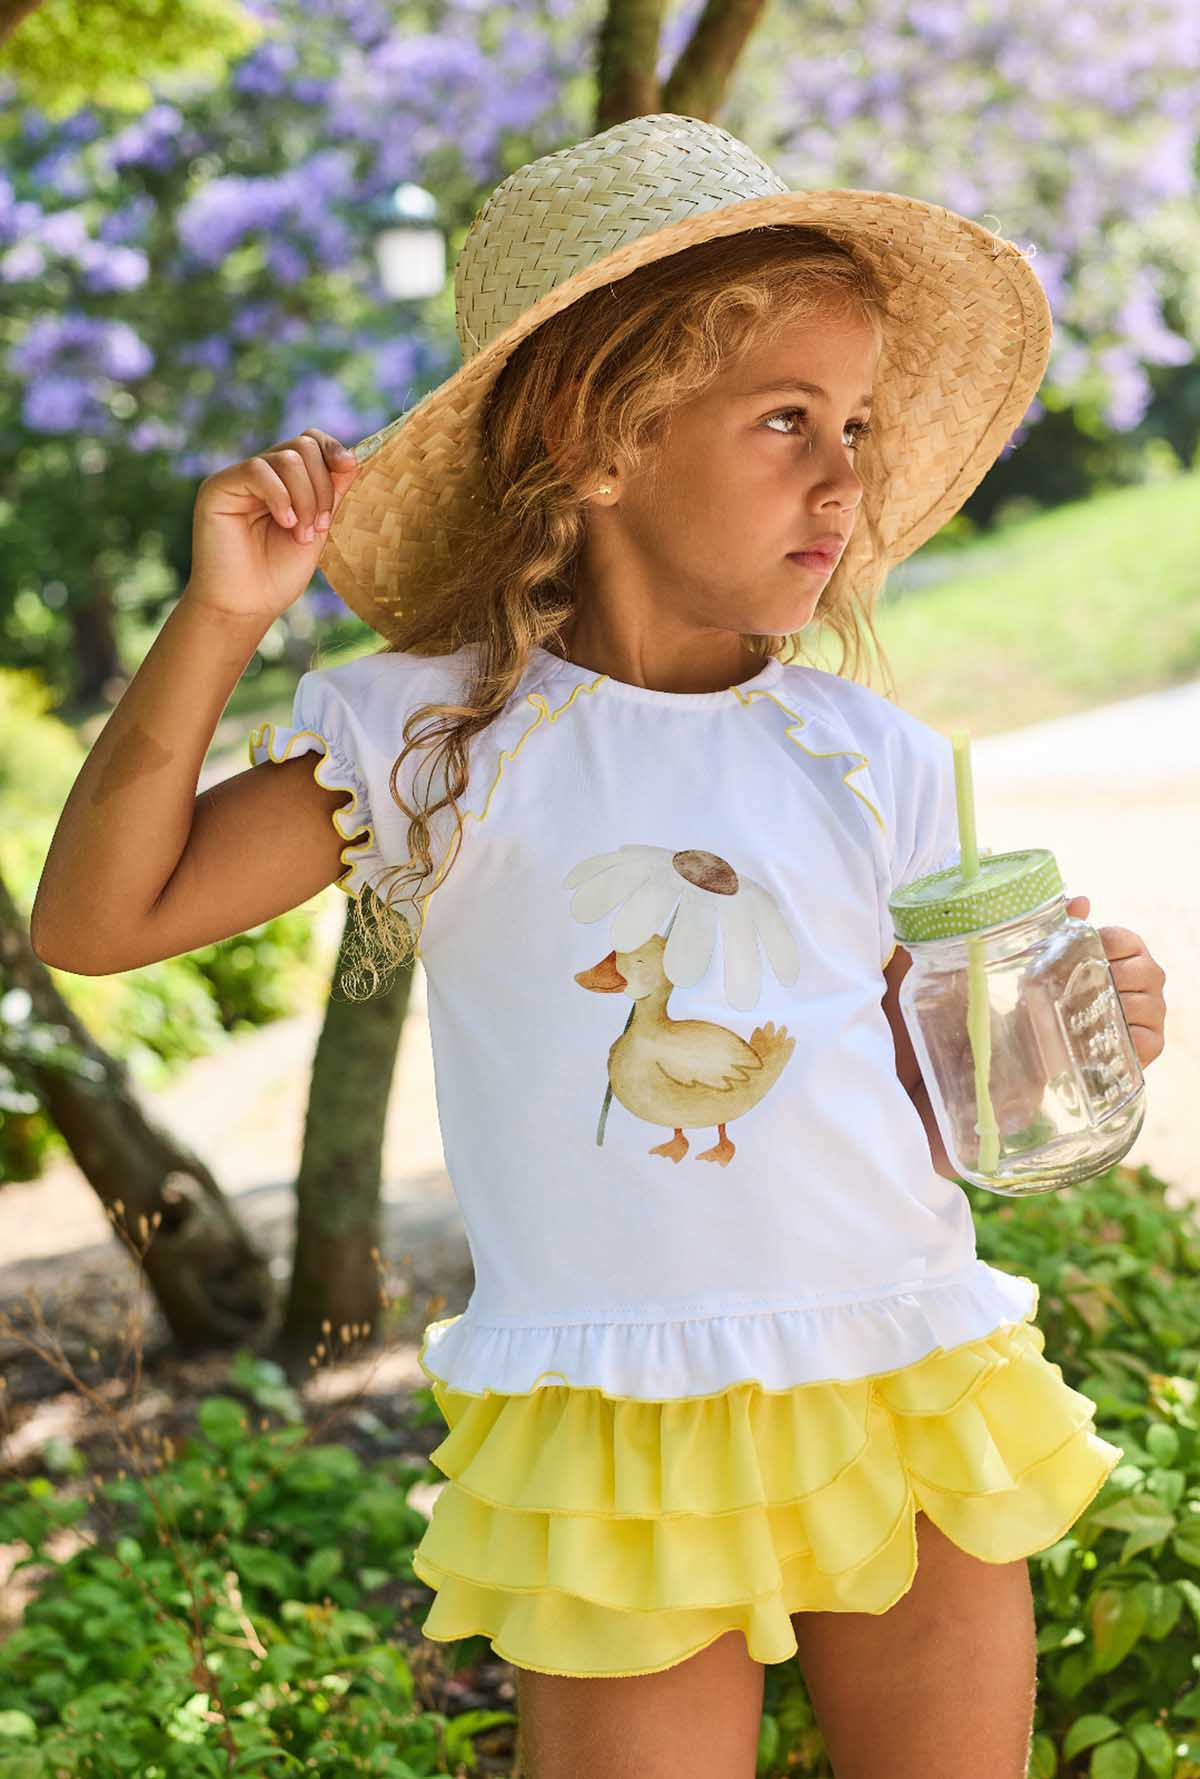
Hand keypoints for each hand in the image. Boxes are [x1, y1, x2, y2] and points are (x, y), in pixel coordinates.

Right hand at [184, 428, 361, 623]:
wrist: (245, 607)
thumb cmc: (278, 575)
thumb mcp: (316, 529)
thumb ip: (331, 494)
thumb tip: (353, 458)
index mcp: (284, 482)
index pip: (309, 443)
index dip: (332, 449)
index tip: (349, 466)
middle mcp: (261, 474)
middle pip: (303, 445)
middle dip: (322, 486)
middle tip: (318, 527)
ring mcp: (238, 479)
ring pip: (286, 458)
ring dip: (306, 498)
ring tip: (301, 535)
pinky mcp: (218, 487)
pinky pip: (258, 470)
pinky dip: (280, 496)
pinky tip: (285, 522)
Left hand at [1065, 894, 1166, 1068]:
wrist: (1054, 1038)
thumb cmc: (1060, 990)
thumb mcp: (1056, 957)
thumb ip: (1067, 924)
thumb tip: (1082, 900)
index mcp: (1131, 948)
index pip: (1118, 939)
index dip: (1091, 951)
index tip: (1067, 963)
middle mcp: (1150, 974)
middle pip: (1135, 972)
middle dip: (1099, 983)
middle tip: (1068, 994)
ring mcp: (1156, 1008)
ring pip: (1138, 1005)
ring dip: (1105, 1012)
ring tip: (1077, 1017)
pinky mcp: (1154, 1041)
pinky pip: (1142, 1038)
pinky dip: (1117, 1039)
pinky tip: (1095, 1039)